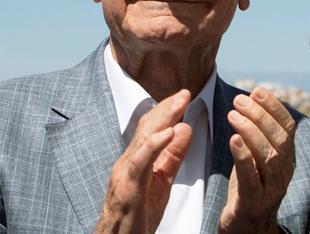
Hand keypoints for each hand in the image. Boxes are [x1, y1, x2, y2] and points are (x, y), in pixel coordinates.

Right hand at [95, 90, 192, 233]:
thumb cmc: (137, 216)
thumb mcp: (162, 181)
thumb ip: (172, 156)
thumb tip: (184, 129)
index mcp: (136, 161)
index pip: (150, 129)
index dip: (166, 111)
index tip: (184, 96)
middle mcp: (126, 163)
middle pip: (146, 129)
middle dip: (166, 109)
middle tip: (185, 92)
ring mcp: (124, 175)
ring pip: (142, 141)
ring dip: (162, 120)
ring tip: (179, 104)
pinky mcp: (127, 189)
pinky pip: (139, 164)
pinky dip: (154, 146)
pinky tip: (169, 132)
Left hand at [218, 88, 296, 233]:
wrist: (246, 229)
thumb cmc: (248, 189)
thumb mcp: (256, 159)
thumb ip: (257, 137)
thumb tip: (251, 103)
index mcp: (286, 159)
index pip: (287, 128)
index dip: (274, 107)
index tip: (257, 91)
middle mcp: (284, 172)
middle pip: (279, 139)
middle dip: (260, 115)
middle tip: (240, 100)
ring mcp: (271, 189)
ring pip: (269, 155)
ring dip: (251, 131)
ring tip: (233, 114)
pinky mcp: (254, 203)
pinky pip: (252, 178)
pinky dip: (244, 156)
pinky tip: (233, 139)